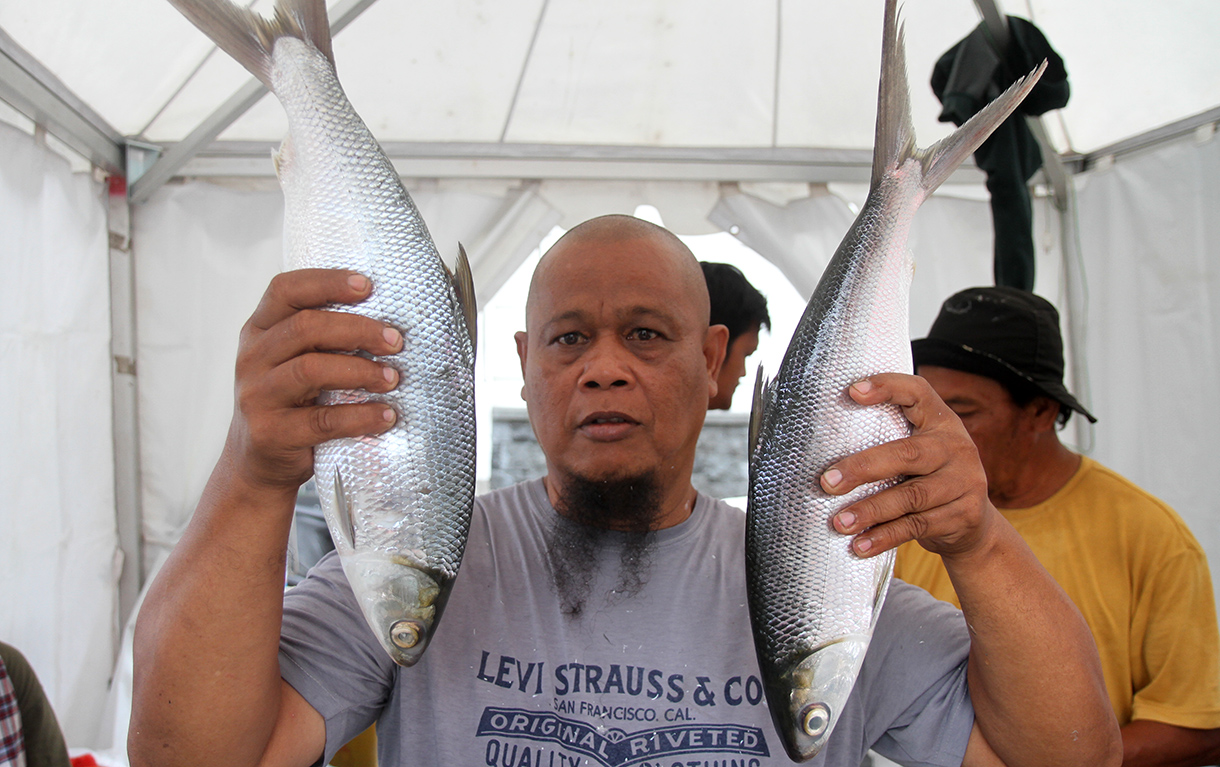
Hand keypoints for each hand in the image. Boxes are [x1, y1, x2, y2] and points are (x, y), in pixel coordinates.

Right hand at [224, 269, 403, 493]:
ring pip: (311, 370)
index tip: (367, 286)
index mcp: (259, 329)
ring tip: (392, 379)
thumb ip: (322, 337)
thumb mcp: (294, 360)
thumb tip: (388, 320)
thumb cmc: (290, 402)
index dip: (326, 282)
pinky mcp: (270, 433)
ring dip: (361, 371)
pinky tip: (385, 416)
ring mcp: (257, 396)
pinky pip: (322, 420)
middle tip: (395, 340)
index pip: (285, 290)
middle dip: (358, 329)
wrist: (258, 463)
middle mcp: (252, 358)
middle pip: (305, 327)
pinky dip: (360, 416)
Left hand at [821, 372, 997, 558]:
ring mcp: (965, 482)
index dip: (887, 386)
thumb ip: (888, 442)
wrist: (976, 527)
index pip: (917, 392)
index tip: (852, 391)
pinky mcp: (964, 515)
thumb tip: (819, 448)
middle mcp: (957, 447)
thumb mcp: (920, 453)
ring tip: (839, 522)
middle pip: (907, 453)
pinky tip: (860, 545)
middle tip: (827, 482)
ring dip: (870, 510)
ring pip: (910, 496)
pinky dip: (885, 537)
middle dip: (863, 467)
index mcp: (941, 421)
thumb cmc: (929, 480)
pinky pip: (916, 526)